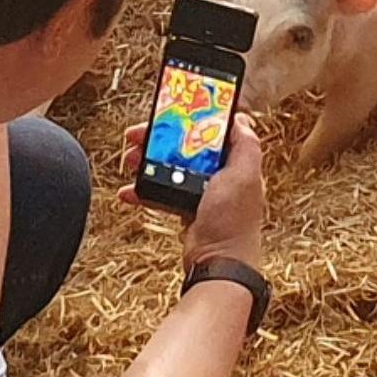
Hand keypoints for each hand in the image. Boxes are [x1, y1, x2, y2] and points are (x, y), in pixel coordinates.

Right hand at [118, 115, 264, 269]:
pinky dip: (144, 190)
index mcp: (235, 162)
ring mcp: (202, 192)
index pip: (211, 130)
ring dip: (147, 161)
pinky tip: (129, 190)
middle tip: (138, 136)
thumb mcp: (245, 176)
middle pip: (184, 145)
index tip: (169, 112)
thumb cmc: (233, 222)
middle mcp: (220, 174)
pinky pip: (161, 192)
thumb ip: (246, 146)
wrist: (217, 263)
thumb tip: (240, 120)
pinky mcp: (186, 209)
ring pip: (169, 166)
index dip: (190, 119)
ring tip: (130, 160)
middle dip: (159, 139)